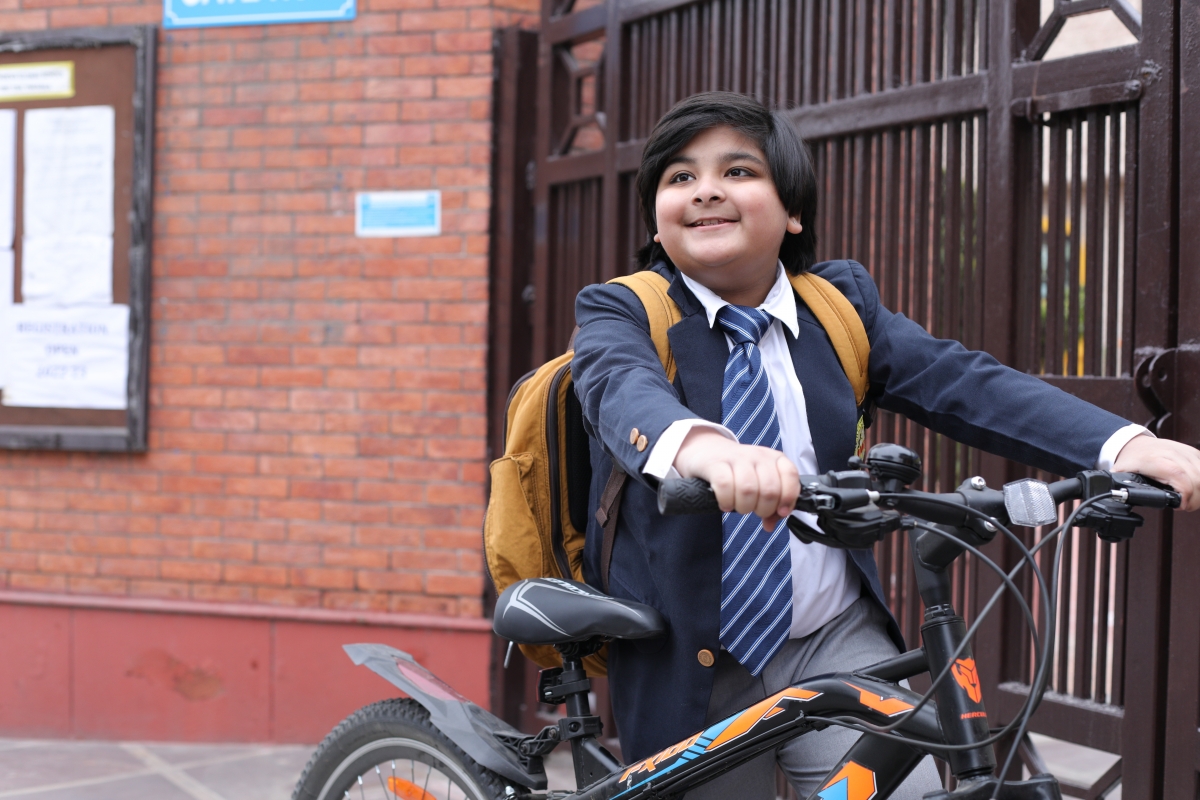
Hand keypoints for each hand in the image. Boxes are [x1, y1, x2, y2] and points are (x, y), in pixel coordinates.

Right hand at [672, 428, 798, 529]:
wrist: (707, 451)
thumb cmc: (737, 471)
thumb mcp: (759, 482)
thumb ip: (771, 504)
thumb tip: (770, 525)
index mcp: (774, 459)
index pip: (790, 475)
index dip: (788, 497)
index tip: (780, 511)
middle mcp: (758, 456)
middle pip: (770, 490)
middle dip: (763, 509)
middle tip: (753, 510)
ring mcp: (736, 458)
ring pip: (748, 489)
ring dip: (744, 507)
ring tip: (738, 507)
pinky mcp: (716, 464)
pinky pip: (725, 486)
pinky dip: (726, 501)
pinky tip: (725, 504)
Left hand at [1112, 435, 1199, 510]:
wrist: (1135, 443)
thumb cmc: (1131, 458)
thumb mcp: (1123, 474)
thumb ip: (1123, 487)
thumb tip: (1120, 498)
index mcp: (1155, 460)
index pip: (1179, 476)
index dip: (1185, 494)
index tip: (1181, 505)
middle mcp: (1173, 454)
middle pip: (1196, 479)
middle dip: (1195, 498)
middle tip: (1186, 506)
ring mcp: (1185, 452)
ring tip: (1190, 499)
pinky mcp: (1193, 452)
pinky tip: (1195, 488)